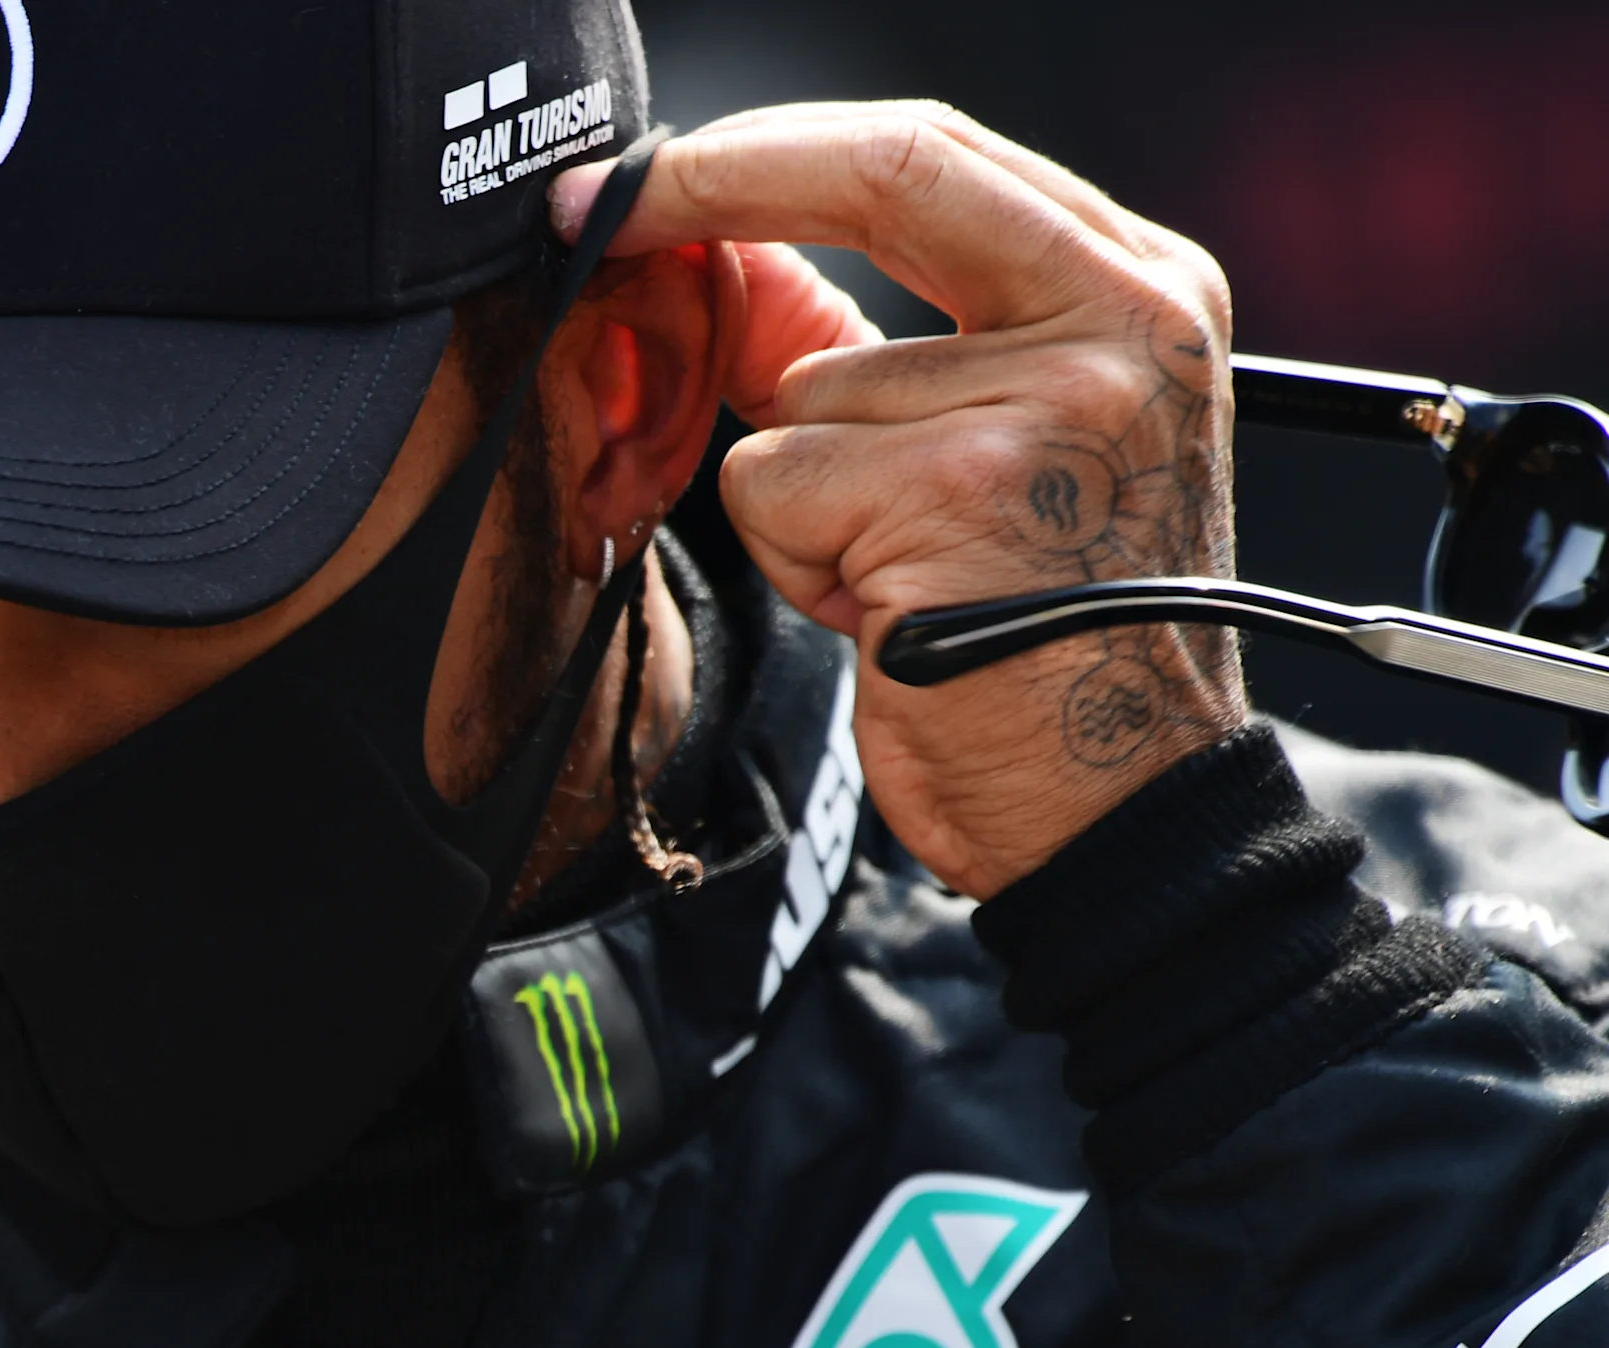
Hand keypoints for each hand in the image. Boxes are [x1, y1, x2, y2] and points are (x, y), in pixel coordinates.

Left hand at [559, 102, 1246, 897]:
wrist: (1122, 806)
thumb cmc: (1047, 638)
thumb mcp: (973, 453)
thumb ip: (855, 345)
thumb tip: (724, 248)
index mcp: (1141, 288)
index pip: (931, 152)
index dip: (769, 147)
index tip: (648, 175)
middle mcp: (1125, 317)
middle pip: (878, 176)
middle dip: (715, 189)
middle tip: (600, 216)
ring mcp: (1051, 397)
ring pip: (800, 392)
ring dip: (804, 500)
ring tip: (901, 576)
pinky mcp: (962, 488)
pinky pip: (778, 486)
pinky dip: (798, 563)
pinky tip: (889, 614)